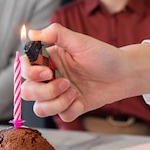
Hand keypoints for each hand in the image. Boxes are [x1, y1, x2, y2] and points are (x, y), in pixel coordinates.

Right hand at [20, 23, 149, 121]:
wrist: (124, 74)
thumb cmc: (103, 55)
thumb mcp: (80, 41)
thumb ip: (55, 34)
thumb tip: (31, 33)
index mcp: (48, 60)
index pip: (24, 68)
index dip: (30, 73)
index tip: (47, 71)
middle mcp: (50, 78)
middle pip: (27, 91)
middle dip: (43, 91)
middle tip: (65, 82)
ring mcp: (59, 94)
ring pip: (40, 108)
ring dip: (55, 102)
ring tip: (73, 92)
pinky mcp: (71, 107)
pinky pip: (61, 116)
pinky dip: (69, 110)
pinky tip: (80, 100)